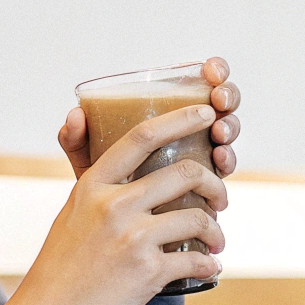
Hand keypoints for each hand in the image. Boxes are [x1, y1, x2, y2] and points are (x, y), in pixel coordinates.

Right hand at [0, 101, 229, 304]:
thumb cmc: (60, 264)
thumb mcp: (71, 210)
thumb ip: (88, 172)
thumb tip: (79, 114)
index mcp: (93, 186)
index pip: (142, 136)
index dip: (180, 119)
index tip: (205, 112)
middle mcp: (114, 206)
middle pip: (185, 173)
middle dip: (214, 184)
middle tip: (219, 198)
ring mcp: (132, 239)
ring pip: (198, 218)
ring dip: (216, 230)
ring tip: (216, 240)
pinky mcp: (148, 273)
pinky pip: (196, 259)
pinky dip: (208, 264)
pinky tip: (209, 267)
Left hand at [58, 57, 241, 179]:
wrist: (114, 234)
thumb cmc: (104, 187)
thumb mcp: (90, 161)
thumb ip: (78, 140)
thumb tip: (75, 115)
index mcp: (169, 111)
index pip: (201, 79)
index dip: (214, 70)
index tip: (211, 70)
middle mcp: (191, 128)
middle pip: (223, 102)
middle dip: (228, 96)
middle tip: (218, 101)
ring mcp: (203, 153)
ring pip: (229, 132)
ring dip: (229, 128)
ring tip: (218, 134)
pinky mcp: (210, 181)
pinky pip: (226, 167)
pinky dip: (228, 161)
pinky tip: (219, 162)